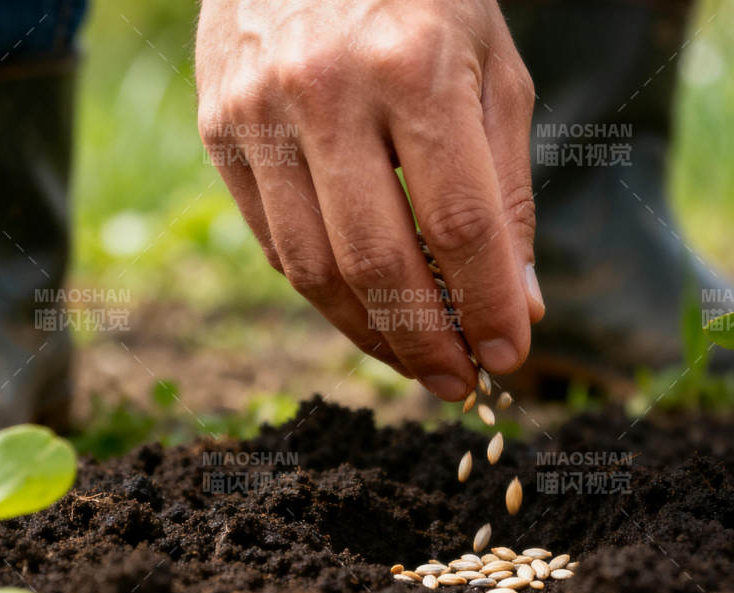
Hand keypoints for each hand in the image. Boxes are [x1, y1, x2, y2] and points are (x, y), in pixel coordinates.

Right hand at [196, 0, 543, 399]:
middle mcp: (328, 90)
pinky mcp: (218, 126)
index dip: (486, 307)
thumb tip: (516, 305)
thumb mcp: (492, 69)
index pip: (460, 227)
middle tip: (459, 383)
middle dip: (426, 342)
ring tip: (414, 360)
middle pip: (378, 261)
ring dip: (369, 334)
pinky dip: (322, 289)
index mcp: (416, 68)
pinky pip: (272, 239)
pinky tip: (362, 308)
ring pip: (313, 266)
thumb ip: (506, 189)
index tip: (509, 355)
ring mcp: (259, 111)